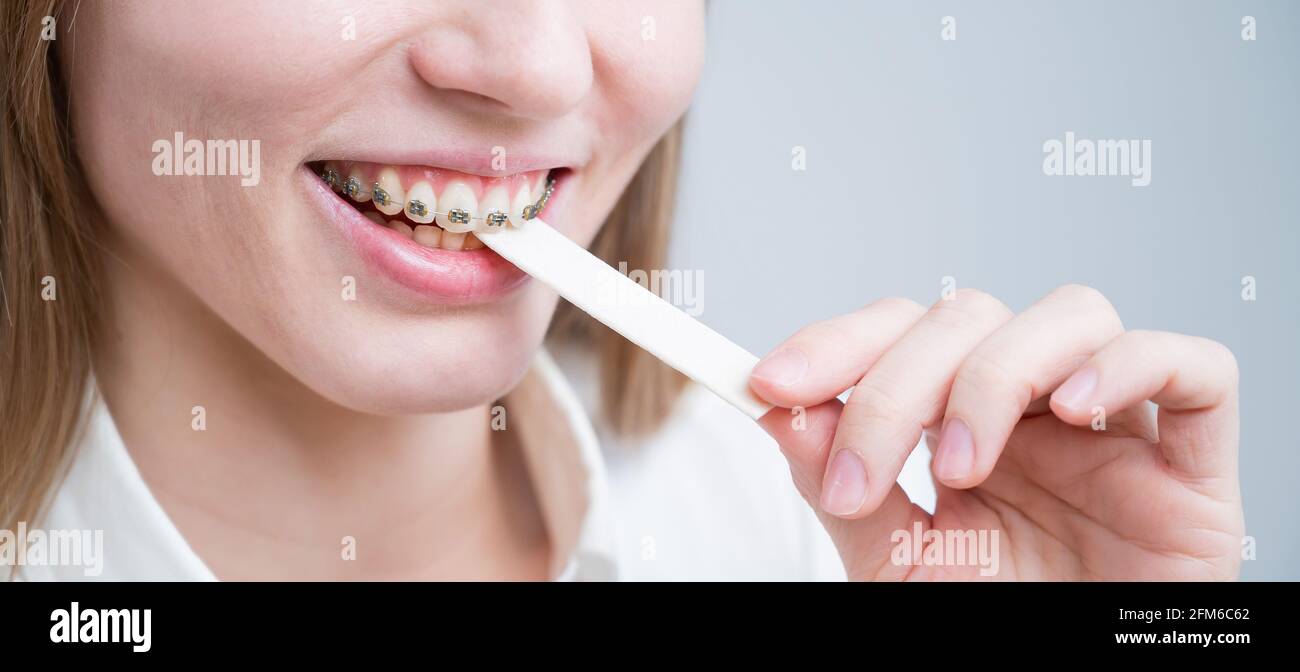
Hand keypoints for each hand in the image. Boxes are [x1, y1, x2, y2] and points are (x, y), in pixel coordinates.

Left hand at [750, 285, 1243, 579]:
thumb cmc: (998, 627)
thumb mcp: (897, 564)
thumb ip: (842, 489)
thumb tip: (782, 414)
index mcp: (961, 422)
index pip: (901, 333)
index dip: (834, 343)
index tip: (769, 384)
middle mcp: (1033, 409)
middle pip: (968, 317)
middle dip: (896, 385)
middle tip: (857, 476)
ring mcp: (1114, 427)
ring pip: (1070, 314)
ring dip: (996, 376)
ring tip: (962, 469)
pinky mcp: (1190, 461)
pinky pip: (1191, 367)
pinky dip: (1130, 368)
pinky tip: (1076, 413)